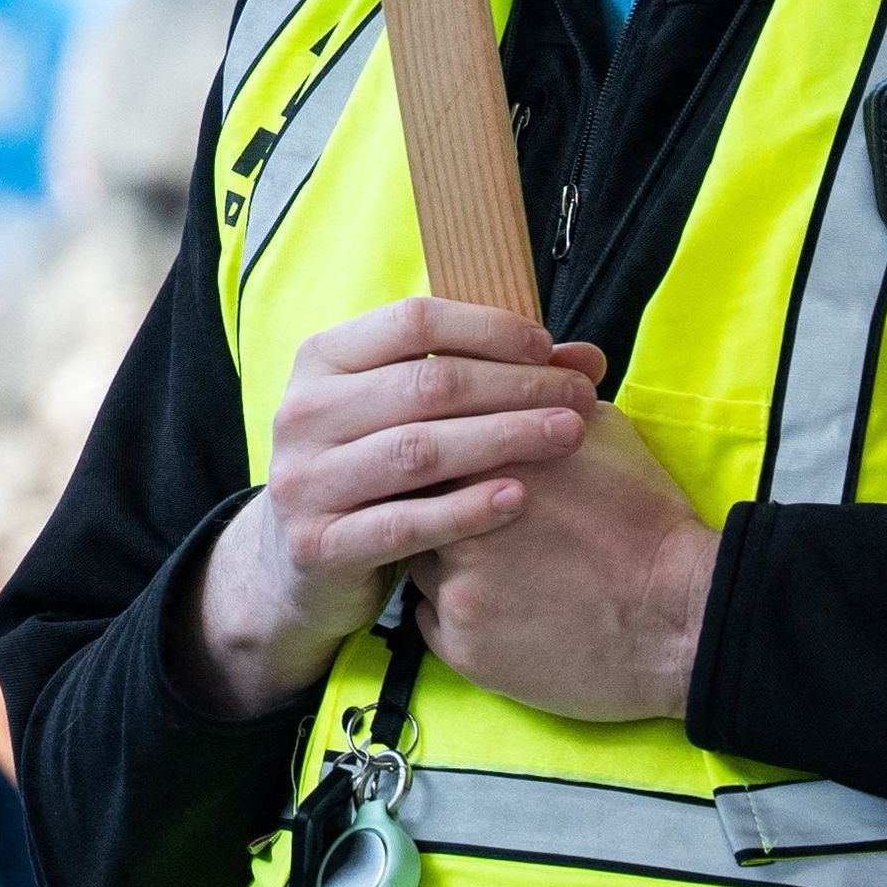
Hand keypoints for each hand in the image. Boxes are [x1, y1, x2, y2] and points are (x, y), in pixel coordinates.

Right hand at [183, 298, 618, 717]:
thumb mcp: (407, 414)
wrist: (299, 565)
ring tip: (567, 436)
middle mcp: (304, 413)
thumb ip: (484, 377)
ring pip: (419, 450)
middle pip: (426, 385)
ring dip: (505, 438)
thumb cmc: (374, 471)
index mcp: (322, 361)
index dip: (488, 330)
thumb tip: (587, 356)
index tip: (548, 348)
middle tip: (580, 396)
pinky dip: (468, 509)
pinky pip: (406, 523)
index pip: (412, 321)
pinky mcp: (319, 545)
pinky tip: (520, 497)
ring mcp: (305, 481)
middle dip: (516, 385)